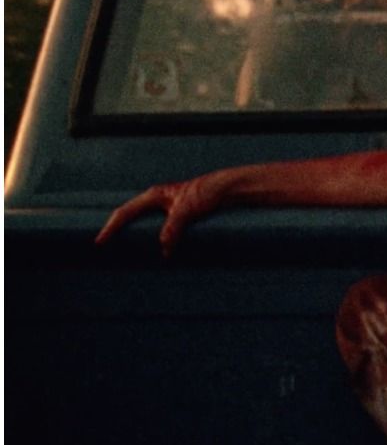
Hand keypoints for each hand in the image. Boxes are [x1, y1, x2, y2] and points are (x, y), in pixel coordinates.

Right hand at [95, 177, 222, 257]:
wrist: (230, 188)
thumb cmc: (208, 192)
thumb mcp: (187, 209)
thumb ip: (173, 227)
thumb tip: (164, 249)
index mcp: (154, 196)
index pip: (125, 212)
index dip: (111, 227)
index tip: (99, 242)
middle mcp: (159, 201)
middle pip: (131, 217)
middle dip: (119, 232)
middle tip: (106, 250)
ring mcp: (169, 209)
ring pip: (146, 225)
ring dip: (138, 238)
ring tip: (127, 255)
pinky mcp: (180, 216)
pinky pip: (161, 231)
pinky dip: (156, 241)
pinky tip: (157, 253)